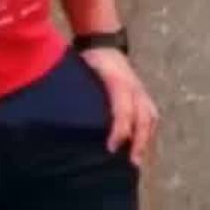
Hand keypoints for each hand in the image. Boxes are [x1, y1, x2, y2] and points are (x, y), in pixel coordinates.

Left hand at [80, 47, 158, 166]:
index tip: (110, 149)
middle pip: (143, 118)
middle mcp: (135, 88)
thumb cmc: (91, 63)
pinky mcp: (143, 96)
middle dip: (138, 141)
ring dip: (145, 140)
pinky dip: (148, 133)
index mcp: (119, 82)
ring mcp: (141, 92)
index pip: (124, 110)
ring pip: (150, 118)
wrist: (104, 45)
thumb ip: (74, 93)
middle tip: (129, 164)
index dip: (119, 130)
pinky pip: (151, 116)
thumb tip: (58, 121)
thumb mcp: (81, 72)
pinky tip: (141, 148)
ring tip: (136, 161)